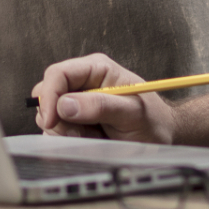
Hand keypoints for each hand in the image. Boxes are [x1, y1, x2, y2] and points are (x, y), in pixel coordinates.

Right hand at [30, 54, 175, 142]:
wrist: (161, 137)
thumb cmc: (153, 121)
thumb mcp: (132, 113)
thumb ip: (101, 106)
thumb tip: (65, 104)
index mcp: (96, 69)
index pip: (58, 73)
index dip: (49, 96)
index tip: (51, 121)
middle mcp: (83, 81)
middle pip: (48, 94)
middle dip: (58, 118)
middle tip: (80, 133)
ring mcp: (77, 101)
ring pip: (49, 114)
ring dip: (66, 131)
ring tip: (94, 136)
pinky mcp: (75, 118)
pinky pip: (57, 129)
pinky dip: (69, 139)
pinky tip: (91, 139)